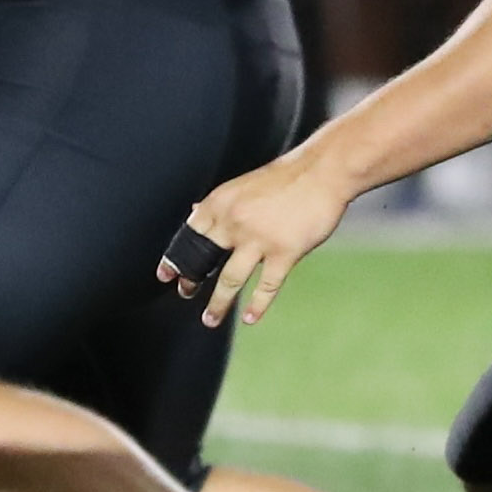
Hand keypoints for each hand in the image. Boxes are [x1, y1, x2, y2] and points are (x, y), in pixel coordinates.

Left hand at [158, 148, 355, 327]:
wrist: (324, 172)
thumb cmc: (288, 177)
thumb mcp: (245, 184)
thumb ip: (221, 203)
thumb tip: (195, 211)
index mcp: (222, 203)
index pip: (189, 236)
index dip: (175, 258)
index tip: (167, 275)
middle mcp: (234, 222)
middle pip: (202, 260)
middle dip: (191, 281)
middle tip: (186, 294)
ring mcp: (259, 239)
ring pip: (229, 280)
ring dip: (218, 304)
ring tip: (210, 319)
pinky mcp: (284, 252)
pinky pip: (267, 285)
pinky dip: (257, 304)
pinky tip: (251, 317)